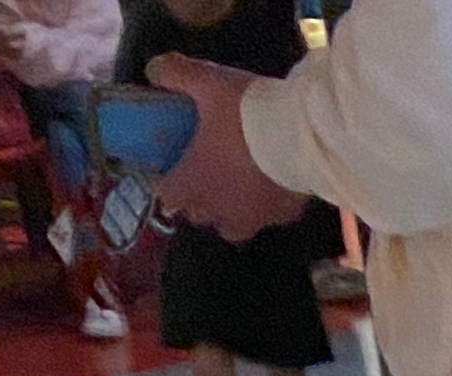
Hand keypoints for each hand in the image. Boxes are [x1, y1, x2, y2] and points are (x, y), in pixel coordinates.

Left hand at [149, 57, 310, 238]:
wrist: (298, 135)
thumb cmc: (243, 112)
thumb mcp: (205, 82)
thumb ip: (176, 75)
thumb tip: (153, 69)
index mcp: (193, 179)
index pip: (167, 196)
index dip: (166, 185)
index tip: (170, 173)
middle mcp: (218, 207)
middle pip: (198, 216)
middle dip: (196, 202)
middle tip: (202, 178)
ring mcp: (252, 217)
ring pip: (230, 229)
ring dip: (227, 214)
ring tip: (235, 194)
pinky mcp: (281, 217)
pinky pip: (268, 218)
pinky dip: (266, 208)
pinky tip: (270, 190)